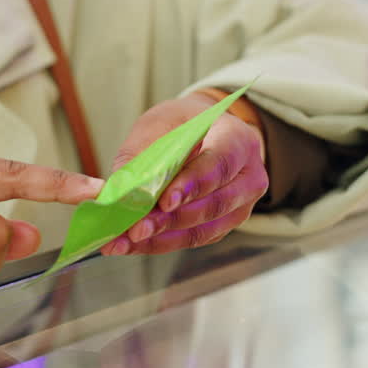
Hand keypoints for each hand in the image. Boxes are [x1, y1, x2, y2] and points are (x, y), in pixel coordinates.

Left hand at [101, 93, 268, 255]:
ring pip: (204, 229)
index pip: (220, 165)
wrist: (205, 133)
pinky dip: (160, 243)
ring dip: (161, 238)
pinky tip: (130, 244)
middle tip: (135, 228)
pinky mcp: (224, 225)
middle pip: (214, 204)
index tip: (164, 201)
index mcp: (238, 139)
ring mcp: (241, 205)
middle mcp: (249, 176)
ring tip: (125, 241)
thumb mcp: (160, 123)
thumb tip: (117, 191)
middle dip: (171, 219)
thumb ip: (142, 153)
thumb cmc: (183, 124)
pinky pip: (193, 239)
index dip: (193, 185)